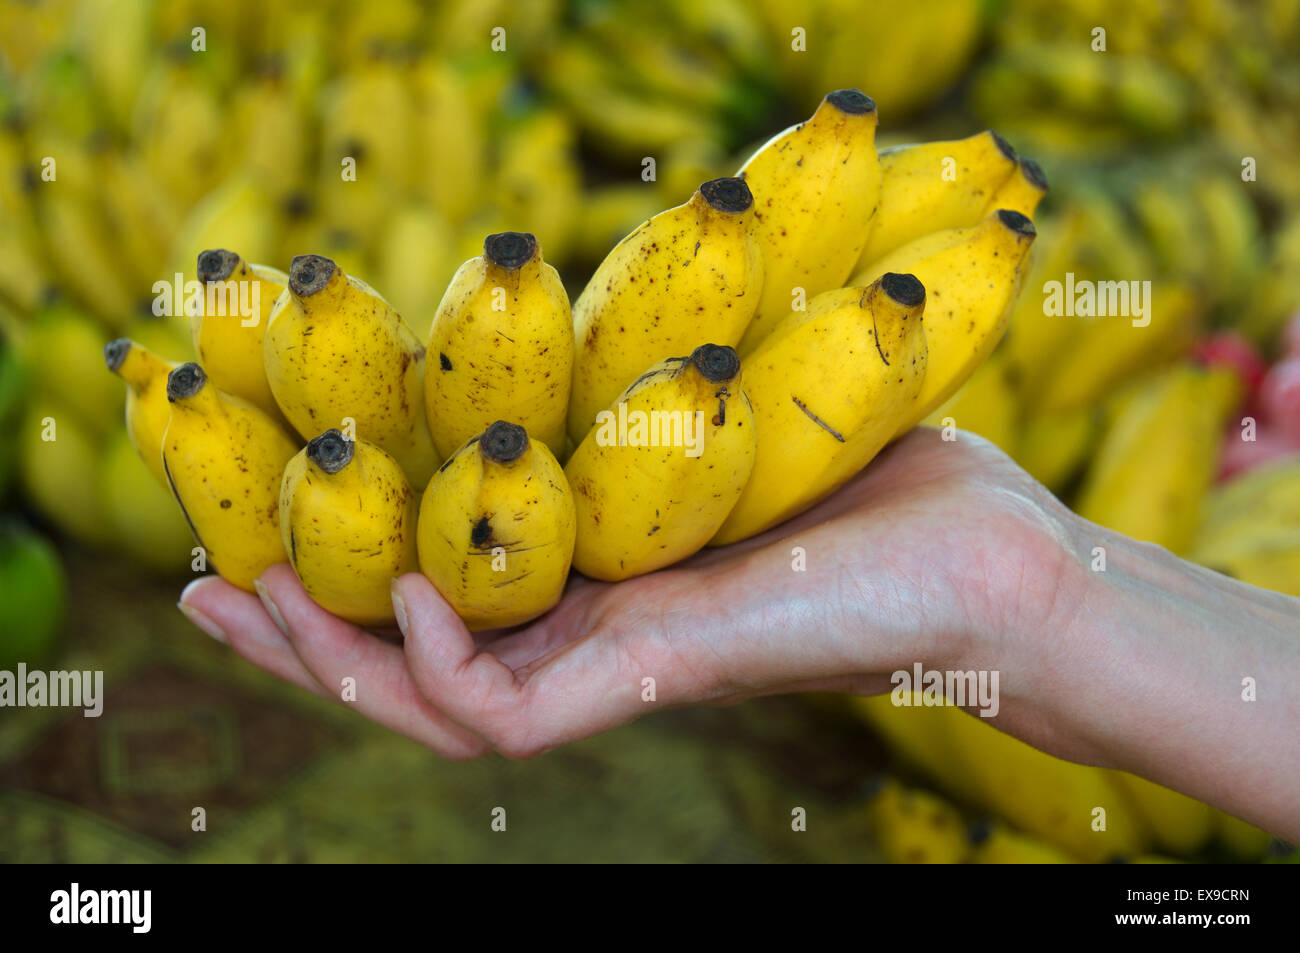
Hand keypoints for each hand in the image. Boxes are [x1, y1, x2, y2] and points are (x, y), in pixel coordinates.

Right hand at [178, 428, 1081, 759]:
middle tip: (202, 586)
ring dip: (327, 658)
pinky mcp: (654, 678)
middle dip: (296, 632)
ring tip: (249, 592)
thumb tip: (582, 319)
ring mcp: (616, 667)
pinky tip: (404, 592)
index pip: (442, 595)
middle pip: (409, 663)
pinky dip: (434, 664)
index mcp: (597, 584)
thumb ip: (642, 403)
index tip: (261, 510)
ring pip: (429, 706)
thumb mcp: (724, 423)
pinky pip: (503, 713)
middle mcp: (590, 636)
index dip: (344, 569)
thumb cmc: (883, 482)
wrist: (1000, 563)